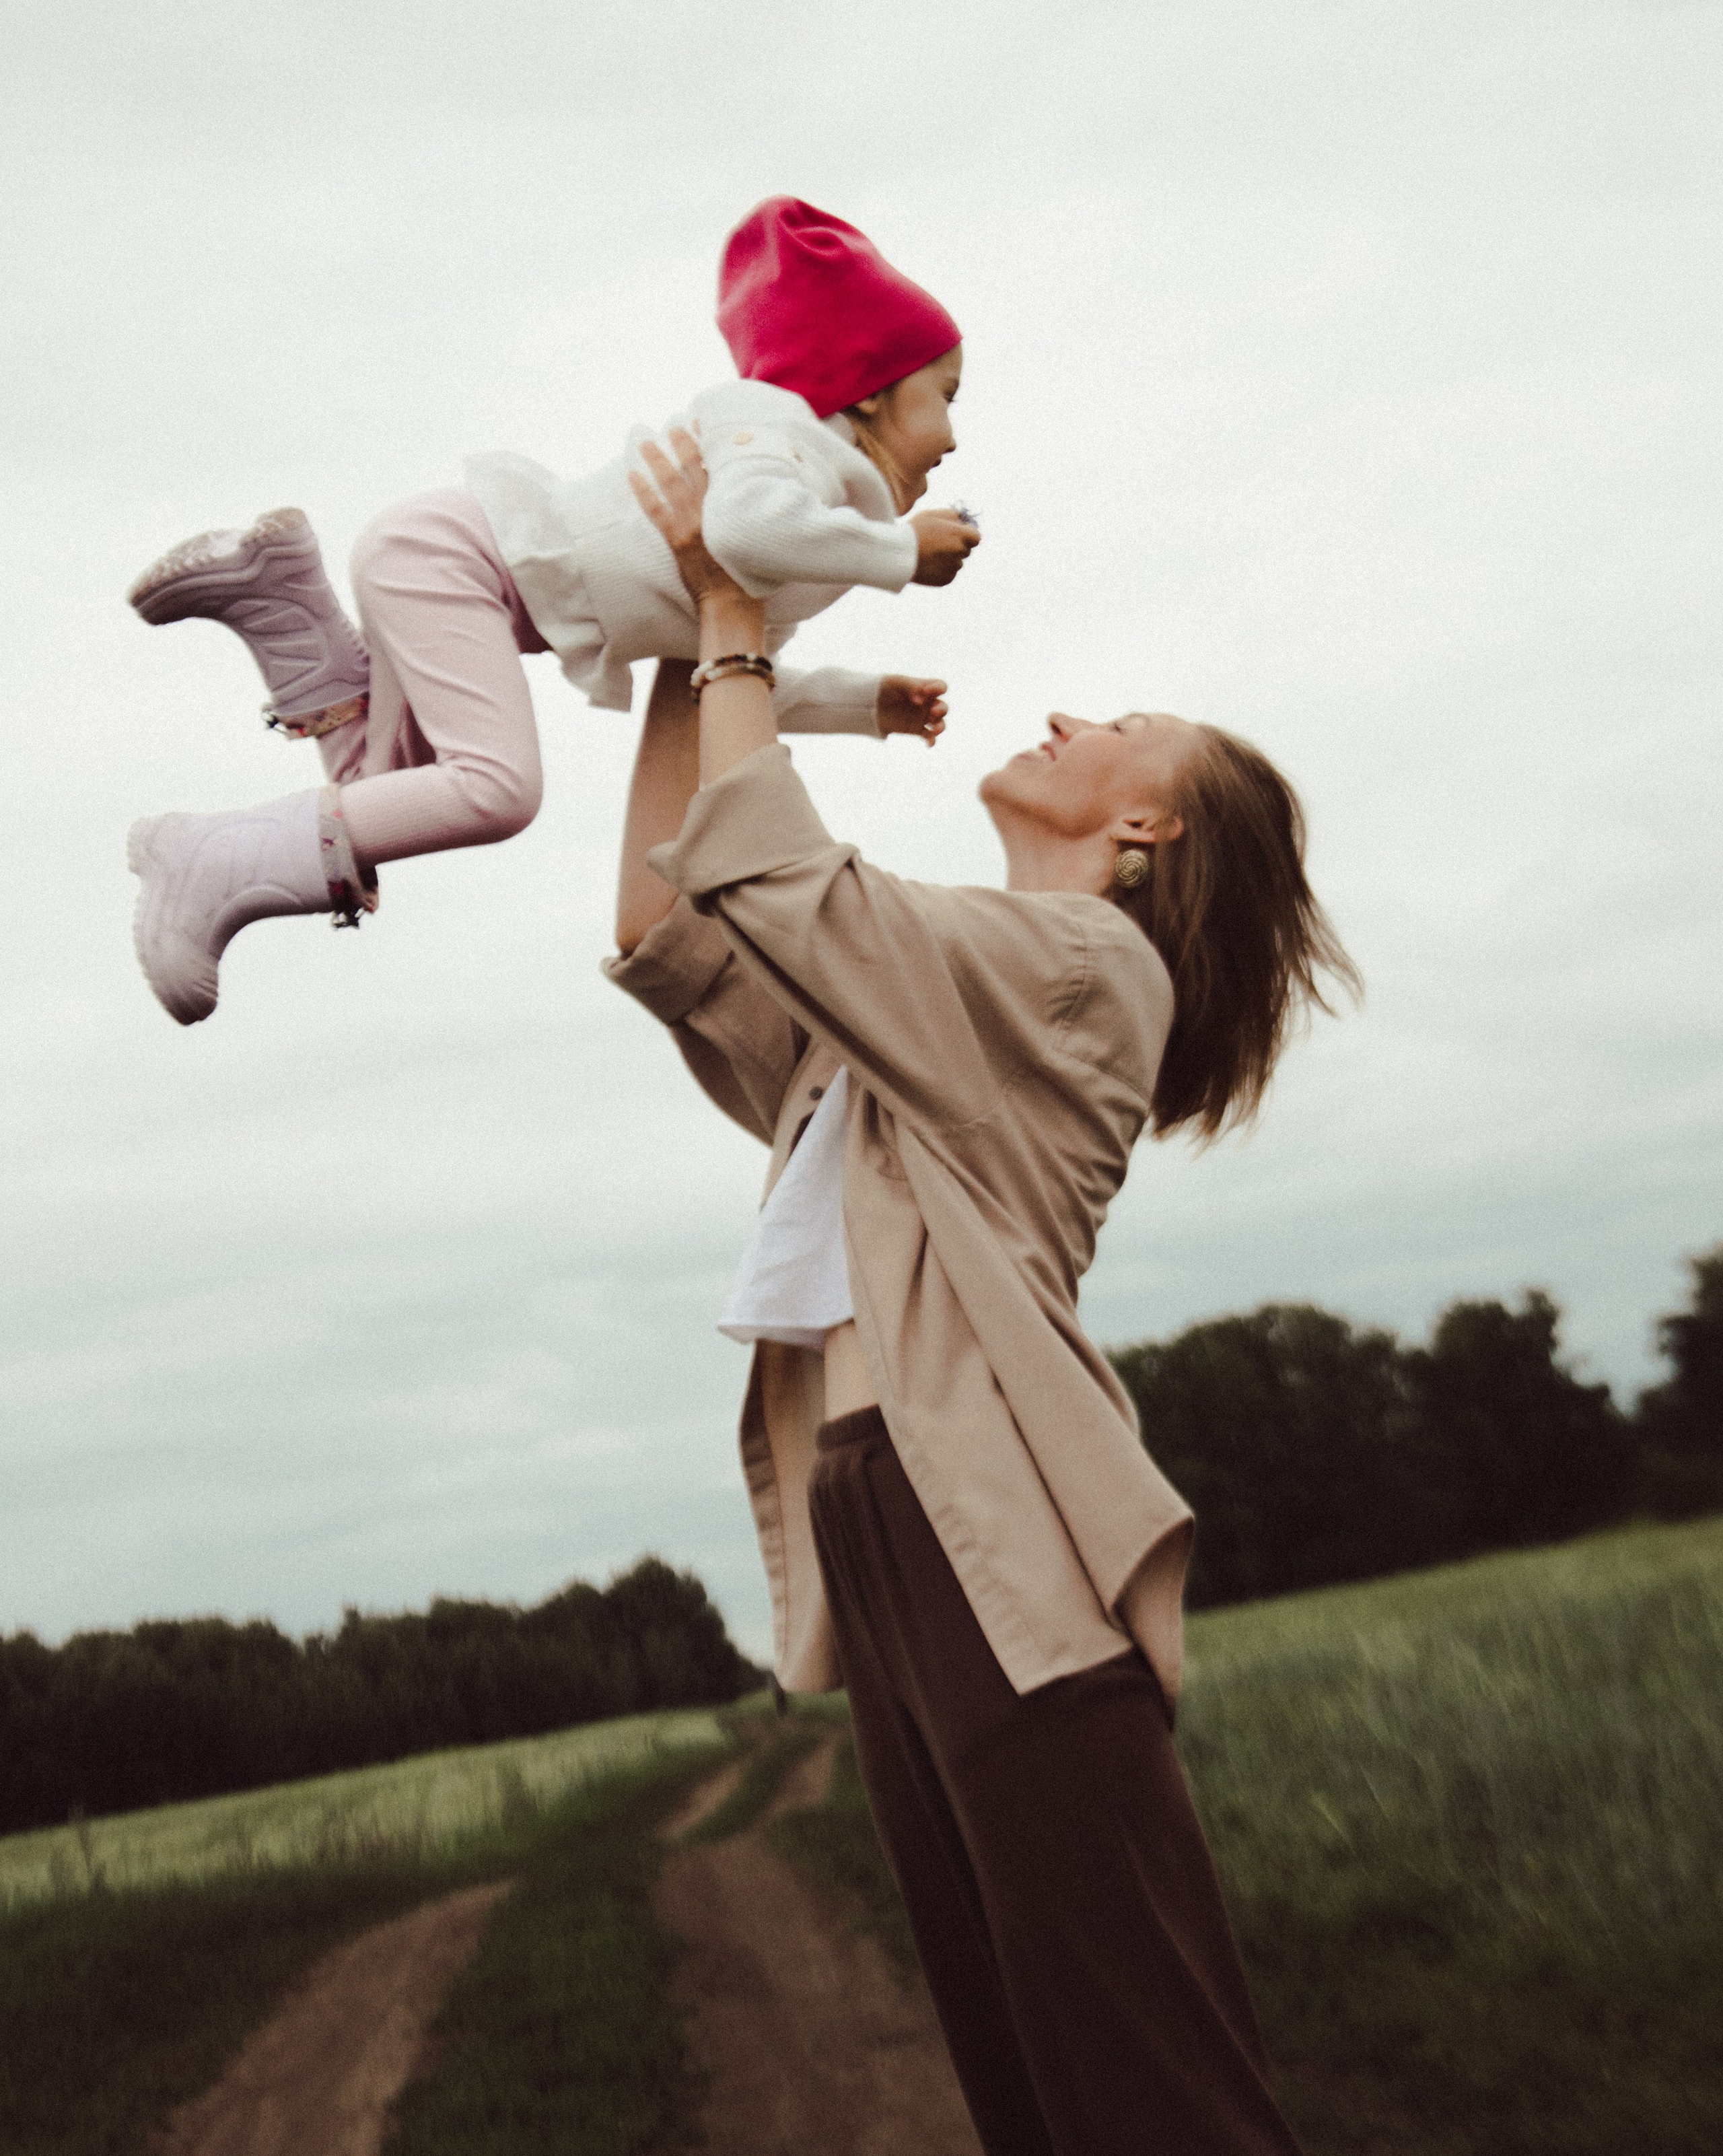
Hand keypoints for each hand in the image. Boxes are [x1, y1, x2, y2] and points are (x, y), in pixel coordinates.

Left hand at [628, 429, 747, 609]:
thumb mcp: (754, 538)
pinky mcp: (678, 541)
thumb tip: (741, 498)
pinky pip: (656, 511)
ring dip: (657, 460)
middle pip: (694, 467)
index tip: (699, 424)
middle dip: (682, 443)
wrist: (732, 604)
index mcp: (733, 507)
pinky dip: (643, 492)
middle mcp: (712, 510)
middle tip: (672, 426)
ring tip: (645, 442)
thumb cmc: (749, 577)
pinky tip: (632, 475)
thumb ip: (745, 515)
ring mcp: (693, 524)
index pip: (718, 466)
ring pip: (672, 483)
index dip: (707, 444)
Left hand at [877, 676, 948, 746]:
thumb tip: (921, 700)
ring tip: (935, 730)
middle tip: (932, 712)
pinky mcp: (916, 730)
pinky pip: (929, 737)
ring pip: (939, 723)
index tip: (926, 691)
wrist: (870, 704)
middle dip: (942, 709)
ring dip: (941, 727)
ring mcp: (922, 717)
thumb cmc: (883, 688)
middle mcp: (926, 703)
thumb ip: (911, 686)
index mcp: (924, 688)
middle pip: (943, 706)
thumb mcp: (895, 681)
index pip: (941, 686)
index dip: (938, 688)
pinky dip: (931, 741)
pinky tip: (928, 744)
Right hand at [909, 508, 980, 587]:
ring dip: (949, 558)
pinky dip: (943, 569)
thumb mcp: (932, 515)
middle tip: (939, 542)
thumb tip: (962, 520)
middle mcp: (959, 552)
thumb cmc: (914, 531)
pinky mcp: (946, 580)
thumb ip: (951, 515)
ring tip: (930, 554)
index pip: (976, 537)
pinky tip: (929, 564)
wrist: (898, 555)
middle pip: (966, 550)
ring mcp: (953, 568)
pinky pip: (950, 573)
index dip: (967, 534)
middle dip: (958, 546)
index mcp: (959, 535)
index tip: (958, 533)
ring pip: (957, 562)